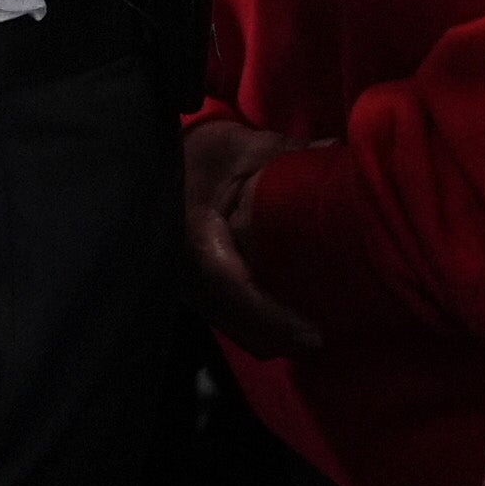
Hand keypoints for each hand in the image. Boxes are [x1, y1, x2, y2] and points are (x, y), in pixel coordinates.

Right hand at [181, 116, 318, 355]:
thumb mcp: (238, 147)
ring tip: (313, 329)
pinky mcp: (195, 289)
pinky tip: (288, 315)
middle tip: (326, 334)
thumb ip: (285, 153)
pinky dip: (260, 325)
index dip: (275, 319)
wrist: (151, 162)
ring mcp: (189, 287)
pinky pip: (230, 320)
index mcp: (196, 240)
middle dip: (282, 338)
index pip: (236, 292)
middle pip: (240, 327)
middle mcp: (188, 275)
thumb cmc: (195, 153)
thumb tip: (333, 153)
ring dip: (272, 336)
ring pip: (235, 330)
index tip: (312, 335)